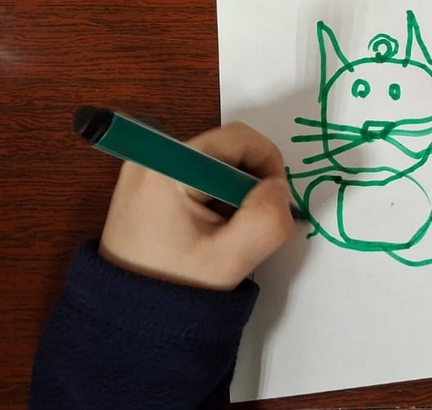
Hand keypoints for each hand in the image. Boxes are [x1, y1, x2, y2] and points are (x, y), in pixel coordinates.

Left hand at [99, 122, 295, 290]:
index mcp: (169, 167)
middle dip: (249, 182)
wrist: (128, 316)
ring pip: (215, 162)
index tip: (272, 203)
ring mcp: (145, 168)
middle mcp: (151, 156)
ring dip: (233, 191)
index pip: (239, 138)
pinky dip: (214, 195)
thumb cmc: (177, 286)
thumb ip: (267, 219)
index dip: (268, 165)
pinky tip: (209, 228)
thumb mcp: (232, 259)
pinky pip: (196, 174)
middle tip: (250, 223)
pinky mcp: (146, 183)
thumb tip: (279, 188)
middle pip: (226, 147)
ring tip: (226, 230)